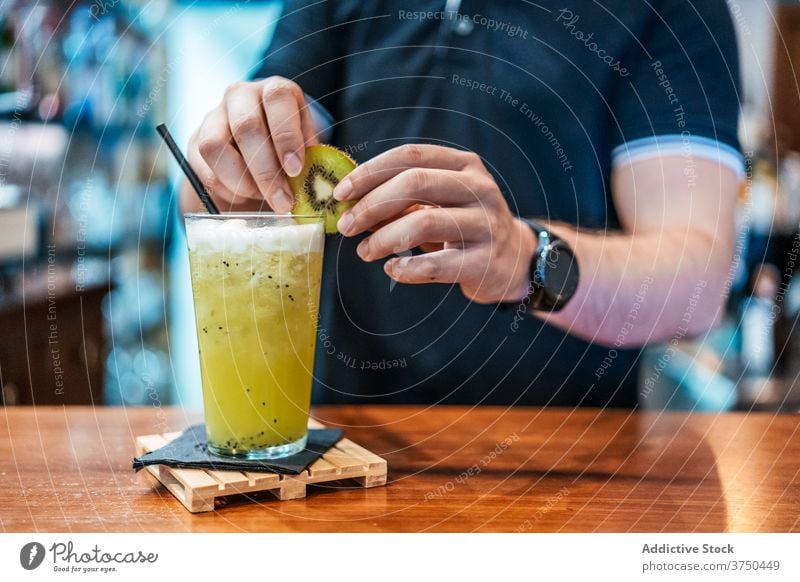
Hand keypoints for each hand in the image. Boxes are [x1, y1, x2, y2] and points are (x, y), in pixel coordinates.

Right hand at [186, 76, 317, 211]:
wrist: (258, 149)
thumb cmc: (289, 147)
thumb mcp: (306, 146)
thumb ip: (309, 160)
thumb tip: (311, 185)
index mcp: (274, 90)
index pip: (277, 99)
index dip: (287, 136)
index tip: (295, 170)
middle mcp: (241, 95)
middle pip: (246, 126)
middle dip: (266, 171)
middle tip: (282, 201)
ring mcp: (214, 115)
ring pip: (215, 145)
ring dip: (241, 180)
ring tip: (261, 198)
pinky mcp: (195, 140)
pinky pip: (203, 166)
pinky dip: (225, 188)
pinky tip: (243, 197)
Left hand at [333, 144, 537, 303]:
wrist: (514, 260)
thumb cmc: (464, 225)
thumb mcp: (439, 201)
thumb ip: (401, 198)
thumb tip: (350, 205)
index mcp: (464, 165)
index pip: (410, 156)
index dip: (370, 172)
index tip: (341, 193)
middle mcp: (478, 188)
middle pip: (415, 183)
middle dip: (372, 205)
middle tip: (347, 227)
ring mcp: (485, 224)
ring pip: (423, 223)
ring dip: (384, 238)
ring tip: (365, 251)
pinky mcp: (485, 261)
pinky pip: (436, 264)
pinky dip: (406, 269)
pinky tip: (392, 269)